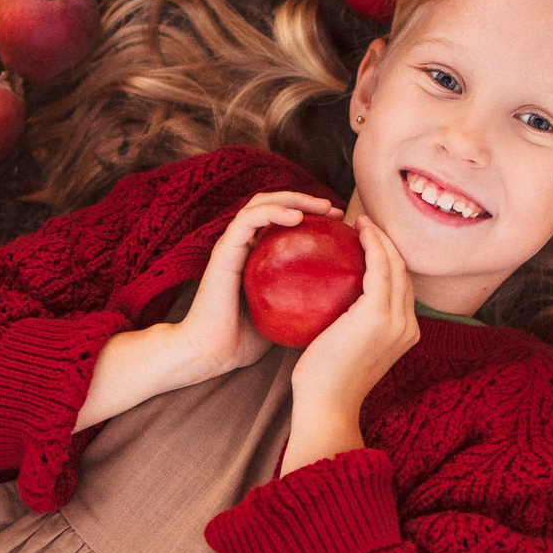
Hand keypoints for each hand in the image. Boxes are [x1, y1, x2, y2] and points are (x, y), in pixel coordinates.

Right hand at [159, 191, 343, 385]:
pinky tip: (297, 217)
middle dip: (306, 200)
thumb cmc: (245, 341)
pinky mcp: (224, 250)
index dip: (311, 215)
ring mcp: (232, 245)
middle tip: (334, 208)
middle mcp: (242, 245)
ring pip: (260, 204)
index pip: (282, 222)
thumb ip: (303, 300)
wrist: (210, 353)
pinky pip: (248, 220)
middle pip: (274, 205)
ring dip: (293, 199)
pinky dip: (273, 212)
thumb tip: (342, 298)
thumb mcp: (285, 317)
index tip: (339, 224)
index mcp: (254, 256)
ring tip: (320, 206)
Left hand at [289, 215, 420, 422]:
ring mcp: (397, 319)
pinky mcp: (377, 313)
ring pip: (395, 263)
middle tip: (364, 225)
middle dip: (388, 244)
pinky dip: (370, 242)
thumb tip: (330, 304)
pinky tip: (355, 230)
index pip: (401, 288)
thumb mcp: (344, 350)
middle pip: (405, 271)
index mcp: (405, 334)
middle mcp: (408, 325)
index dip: (389, 261)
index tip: (367, 244)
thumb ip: (348, 326)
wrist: (326, 406)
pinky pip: (378, 265)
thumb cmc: (324, 383)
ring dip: (380, 237)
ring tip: (360, 222)